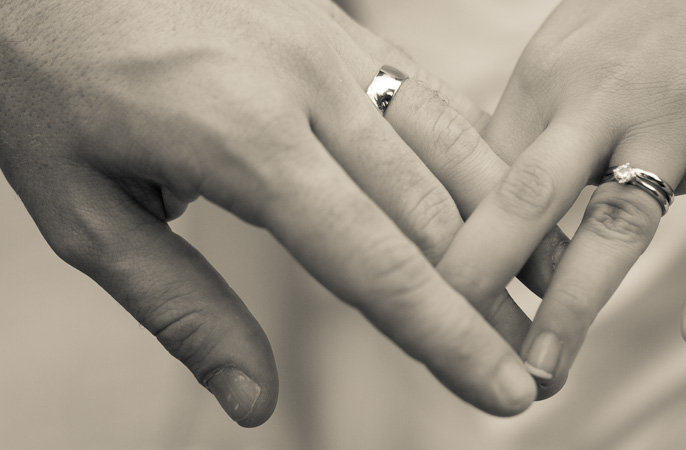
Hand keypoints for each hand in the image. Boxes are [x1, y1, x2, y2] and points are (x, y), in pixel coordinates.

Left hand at [0, 0, 561, 422]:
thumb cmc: (45, 78)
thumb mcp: (83, 210)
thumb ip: (180, 307)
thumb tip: (253, 399)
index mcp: (244, 139)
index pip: (376, 262)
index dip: (447, 336)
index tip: (501, 389)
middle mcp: (308, 86)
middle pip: (430, 214)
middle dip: (487, 301)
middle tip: (530, 364)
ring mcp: (331, 43)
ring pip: (449, 148)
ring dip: (504, 227)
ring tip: (544, 288)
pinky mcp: (337, 23)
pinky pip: (427, 92)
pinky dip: (472, 154)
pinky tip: (499, 196)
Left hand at [436, 0, 685, 396]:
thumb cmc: (648, 18)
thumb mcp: (572, 55)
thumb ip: (537, 128)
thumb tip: (491, 202)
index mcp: (543, 82)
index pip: (481, 178)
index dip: (452, 245)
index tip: (428, 304)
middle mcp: (595, 98)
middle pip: (525, 198)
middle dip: (485, 278)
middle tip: (458, 351)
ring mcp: (671, 112)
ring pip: (615, 218)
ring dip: (575, 301)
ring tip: (546, 369)